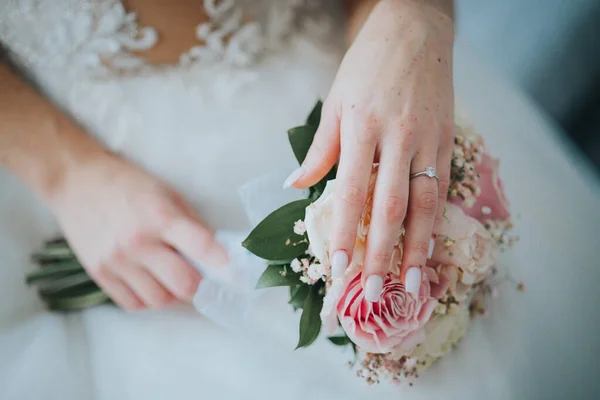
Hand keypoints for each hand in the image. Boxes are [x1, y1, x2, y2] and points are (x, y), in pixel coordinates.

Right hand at [50, 152, 228, 310]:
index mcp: (161, 216)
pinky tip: (153, 284)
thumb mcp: (167, 193)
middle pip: (183, 284)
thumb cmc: (128, 184)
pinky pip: (133, 304)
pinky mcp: (100, 273)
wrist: (76, 181)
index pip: (201, 247)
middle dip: (200, 286)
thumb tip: (217, 253)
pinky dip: (150, 300)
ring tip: (175, 279)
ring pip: (160, 300)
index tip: (240, 279)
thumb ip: (192, 225)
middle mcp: (139, 242)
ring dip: (175, 295)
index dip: (225, 267)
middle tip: (203, 279)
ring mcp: (117, 260)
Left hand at [287, 1, 453, 299]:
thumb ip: (319, 149)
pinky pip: (441, 187)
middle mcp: (396, 137)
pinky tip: (428, 247)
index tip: (338, 267)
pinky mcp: (446, 139)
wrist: (415, 31)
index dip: (344, 233)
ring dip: (414, 248)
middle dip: (381, 253)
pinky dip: (435, 221)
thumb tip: (294, 186)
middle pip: (390, 207)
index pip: (352, 191)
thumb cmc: (367, 66)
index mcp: (360, 127)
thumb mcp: (335, 102)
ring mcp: (426, 140)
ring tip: (408, 283)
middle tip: (373, 291)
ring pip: (423, 203)